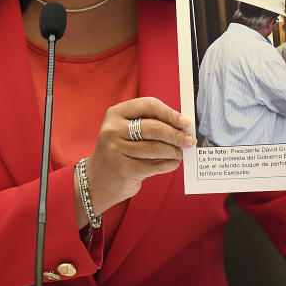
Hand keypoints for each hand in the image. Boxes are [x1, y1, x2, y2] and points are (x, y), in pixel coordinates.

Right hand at [79, 97, 194, 226]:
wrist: (97, 180)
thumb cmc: (118, 151)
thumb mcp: (125, 130)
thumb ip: (148, 123)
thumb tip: (181, 125)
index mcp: (115, 113)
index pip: (148, 105)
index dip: (170, 113)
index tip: (185, 122)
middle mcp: (113, 130)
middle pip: (155, 128)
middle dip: (176, 135)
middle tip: (189, 140)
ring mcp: (117, 150)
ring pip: (157, 148)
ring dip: (174, 151)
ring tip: (179, 153)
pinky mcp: (124, 169)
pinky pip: (155, 165)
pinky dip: (169, 164)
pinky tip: (172, 163)